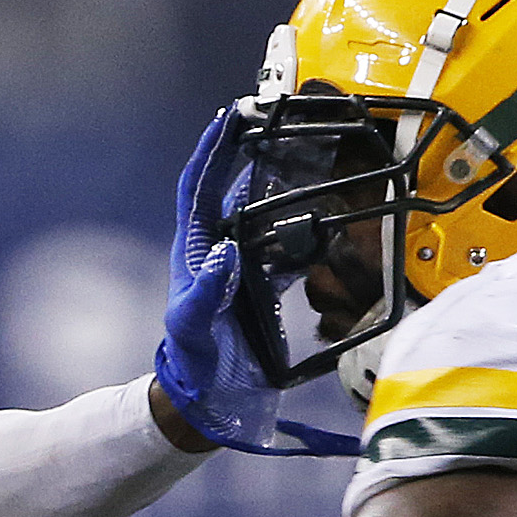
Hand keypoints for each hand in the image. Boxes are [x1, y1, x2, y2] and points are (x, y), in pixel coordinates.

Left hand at [154, 104, 358, 459]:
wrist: (208, 399)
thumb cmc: (192, 361)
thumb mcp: (193, 324)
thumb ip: (207, 289)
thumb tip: (226, 251)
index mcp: (193, 249)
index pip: (198, 186)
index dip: (210, 151)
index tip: (227, 117)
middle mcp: (214, 249)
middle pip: (231, 189)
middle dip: (248, 155)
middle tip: (272, 123)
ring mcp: (239, 266)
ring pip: (260, 214)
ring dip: (280, 189)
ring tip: (305, 159)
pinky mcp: (260, 285)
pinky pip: (283, 247)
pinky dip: (301, 232)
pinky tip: (323, 221)